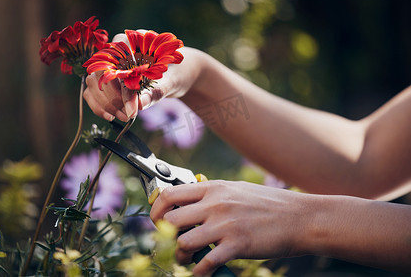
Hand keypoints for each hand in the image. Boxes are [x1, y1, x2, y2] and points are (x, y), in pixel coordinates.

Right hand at [83, 31, 202, 120]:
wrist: (179, 73)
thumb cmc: (178, 73)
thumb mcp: (173, 82)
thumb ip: (156, 91)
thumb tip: (139, 104)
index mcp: (135, 42)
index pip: (117, 63)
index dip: (121, 88)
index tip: (131, 111)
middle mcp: (118, 50)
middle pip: (100, 72)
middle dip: (112, 98)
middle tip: (128, 115)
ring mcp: (110, 64)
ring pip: (93, 82)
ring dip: (105, 103)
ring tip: (124, 116)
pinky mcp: (107, 78)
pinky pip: (93, 91)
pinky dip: (99, 105)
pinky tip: (112, 116)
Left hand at [150, 180, 309, 275]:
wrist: (300, 217)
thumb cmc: (269, 204)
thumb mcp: (237, 190)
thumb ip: (213, 195)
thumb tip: (191, 202)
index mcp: (214, 188)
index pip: (170, 194)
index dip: (156, 209)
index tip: (157, 220)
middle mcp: (215, 204)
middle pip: (170, 220)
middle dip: (164, 236)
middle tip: (171, 243)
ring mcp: (225, 224)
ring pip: (183, 242)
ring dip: (180, 255)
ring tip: (187, 258)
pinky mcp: (237, 244)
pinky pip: (206, 262)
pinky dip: (199, 272)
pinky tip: (201, 273)